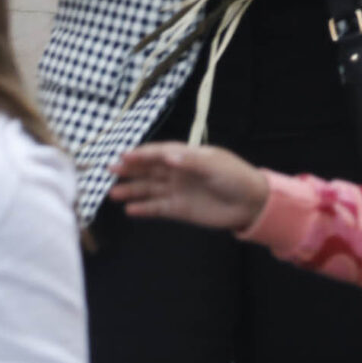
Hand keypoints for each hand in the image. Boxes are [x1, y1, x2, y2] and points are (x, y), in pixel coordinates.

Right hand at [109, 142, 271, 231]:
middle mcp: (180, 172)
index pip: (161, 152)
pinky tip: (129, 210)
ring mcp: (179, 191)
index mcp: (189, 156)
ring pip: (150, 189)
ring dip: (132, 190)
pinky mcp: (180, 209)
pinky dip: (144, 208)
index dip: (143, 154)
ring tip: (113, 193)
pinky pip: (157, 208)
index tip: (124, 156)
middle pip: (151, 170)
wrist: (251, 204)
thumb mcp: (215, 166)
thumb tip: (167, 156)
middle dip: (131, 169)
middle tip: (110, 170)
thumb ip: (190, 162)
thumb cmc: (236, 177)